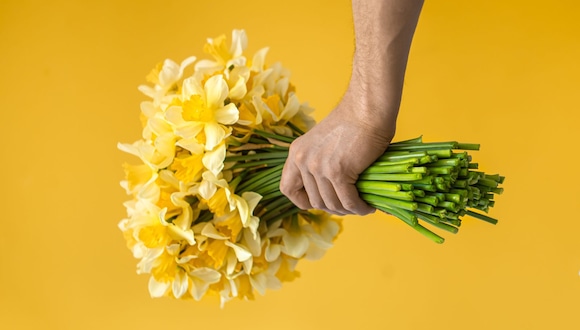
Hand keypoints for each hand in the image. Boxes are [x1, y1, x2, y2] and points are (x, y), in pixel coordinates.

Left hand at [280, 86, 395, 214]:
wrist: (367, 108)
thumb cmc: (354, 123)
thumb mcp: (324, 143)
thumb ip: (319, 163)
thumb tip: (328, 193)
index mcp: (296, 152)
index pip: (287, 188)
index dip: (303, 201)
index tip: (322, 201)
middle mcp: (302, 160)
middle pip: (315, 201)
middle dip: (334, 208)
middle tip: (351, 205)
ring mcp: (318, 167)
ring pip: (332, 204)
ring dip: (348, 210)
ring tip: (362, 206)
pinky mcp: (337, 172)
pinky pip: (348, 201)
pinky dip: (359, 207)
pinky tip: (368, 206)